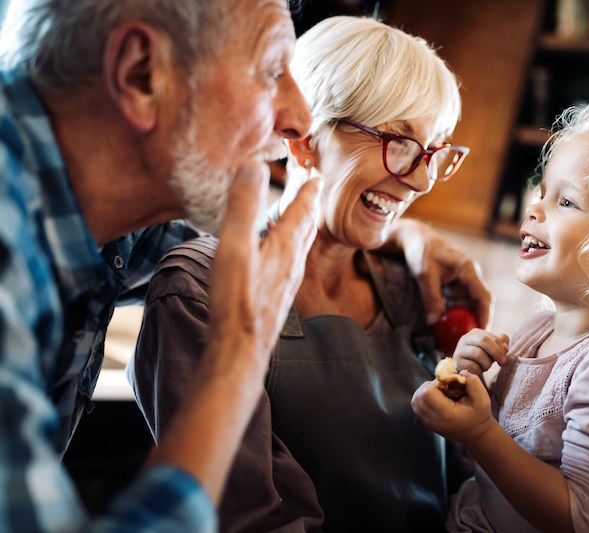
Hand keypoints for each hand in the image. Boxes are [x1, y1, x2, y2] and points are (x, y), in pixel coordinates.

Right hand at [206, 161, 319, 374]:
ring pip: (300, 246)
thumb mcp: (235, 245)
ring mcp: (287, 281)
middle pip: (306, 226)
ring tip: (301, 216)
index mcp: (284, 246)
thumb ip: (244, 206)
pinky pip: (290, 262)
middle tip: (314, 188)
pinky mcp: (278, 296)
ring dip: (302, 226)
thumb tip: (254, 166)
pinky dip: (290, 247)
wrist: (242, 348)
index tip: (317, 173)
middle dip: (309, 205)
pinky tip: (280, 256)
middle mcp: (292, 262)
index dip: (308, 190)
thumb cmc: (237, 299)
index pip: (301, 210)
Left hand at [386, 218, 492, 326]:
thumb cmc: (420, 251)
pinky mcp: (455, 283)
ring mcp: (463, 279)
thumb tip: (433, 322)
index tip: (482, 333)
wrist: (414, 238)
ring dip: (460, 317)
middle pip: (478, 303)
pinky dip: (452, 312)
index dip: (485, 317)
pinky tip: (443, 322)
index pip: (483, 297)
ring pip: (467, 304)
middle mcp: (470, 274)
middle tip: (464, 340)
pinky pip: (458, 301)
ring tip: (451, 334)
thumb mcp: (424, 275)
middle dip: (472, 321)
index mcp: (468, 269)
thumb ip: (430, 298)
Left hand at [411, 373, 495, 445]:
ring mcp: (429, 424)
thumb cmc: (479, 416)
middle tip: (442, 387)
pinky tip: (438, 399)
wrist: (476, 435)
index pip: (427, 393)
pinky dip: (424, 399)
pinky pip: (417, 407)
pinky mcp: (427, 424)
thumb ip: (473, 382)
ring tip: (439, 392)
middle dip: (428, 386)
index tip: (447, 384)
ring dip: (424, 392)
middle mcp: (434, 420)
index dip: (435, 383)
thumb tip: (460, 372)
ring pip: (415, 402)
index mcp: (447, 414)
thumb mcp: (482, 399)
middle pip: (418, 397)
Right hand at [454, 329, 509, 375]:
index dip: (500, 347)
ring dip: (487, 363)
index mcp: (475, 333)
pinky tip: (478, 370)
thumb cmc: (482, 358)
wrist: (466, 370)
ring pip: (478, 354)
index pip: (491, 337)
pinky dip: (479, 370)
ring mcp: (459, 350)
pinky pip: (472, 366)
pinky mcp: (457, 362)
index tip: (504, 358)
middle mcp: (465, 339)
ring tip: (486, 367)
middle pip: (483, 340)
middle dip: (496, 352)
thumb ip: (501, 343)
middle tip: (502, 362)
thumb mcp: (493, 349)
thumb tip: (505, 347)